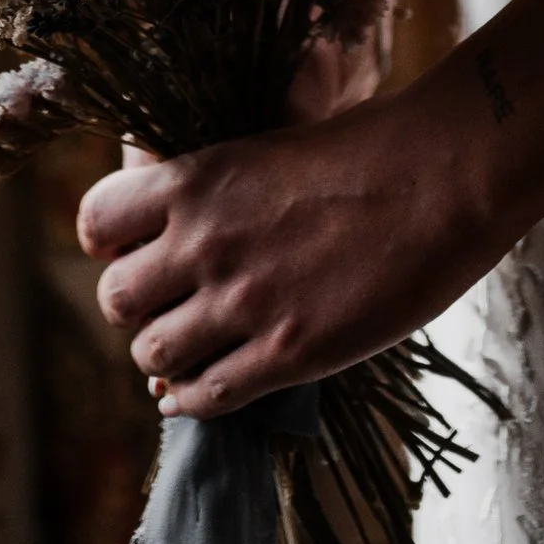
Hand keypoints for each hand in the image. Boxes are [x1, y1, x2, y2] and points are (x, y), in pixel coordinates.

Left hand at [76, 70, 501, 417]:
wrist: (448, 174)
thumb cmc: (372, 145)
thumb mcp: (273, 143)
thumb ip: (220, 188)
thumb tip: (179, 226)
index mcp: (198, 177)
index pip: (96, 221)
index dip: (111, 241)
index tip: (136, 249)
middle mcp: (206, 241)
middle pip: (115, 299)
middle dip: (139, 304)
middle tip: (173, 302)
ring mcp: (245, 302)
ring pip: (153, 356)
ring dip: (168, 355)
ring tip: (198, 344)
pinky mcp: (289, 353)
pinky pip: (206, 399)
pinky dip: (196, 399)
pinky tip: (211, 386)